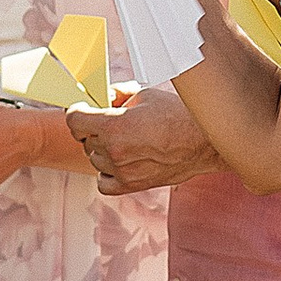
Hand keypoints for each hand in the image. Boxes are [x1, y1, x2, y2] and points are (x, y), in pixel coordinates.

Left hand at [69, 85, 215, 193]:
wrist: (205, 141)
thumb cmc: (178, 114)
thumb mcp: (144, 95)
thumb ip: (117, 96)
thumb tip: (103, 98)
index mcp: (115, 126)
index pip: (74, 120)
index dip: (78, 112)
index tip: (83, 110)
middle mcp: (114, 151)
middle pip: (85, 139)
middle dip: (95, 128)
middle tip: (114, 121)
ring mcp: (122, 171)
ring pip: (94, 158)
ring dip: (103, 148)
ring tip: (127, 139)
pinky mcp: (132, 185)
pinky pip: (103, 181)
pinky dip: (107, 171)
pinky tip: (121, 160)